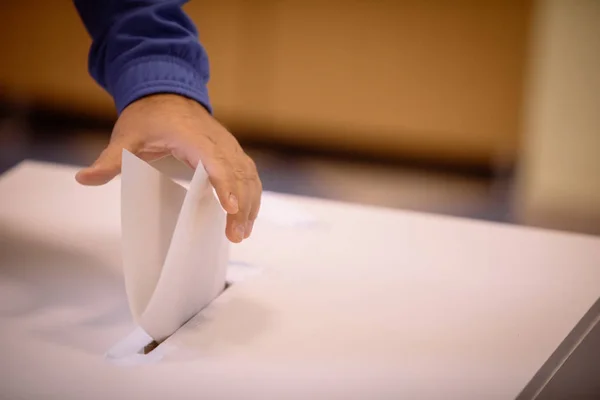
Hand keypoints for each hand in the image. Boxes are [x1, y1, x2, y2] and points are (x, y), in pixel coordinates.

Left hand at [75, 94, 261, 242]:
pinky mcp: (231, 151)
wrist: (167, 94)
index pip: (216, 163)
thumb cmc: (148, 118)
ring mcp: (228, 146)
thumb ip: (110, 160)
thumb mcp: (125, 137)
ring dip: (251, 203)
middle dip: (241, 206)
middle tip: (235, 236)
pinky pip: (248, 173)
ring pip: (248, 175)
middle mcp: (217, 142)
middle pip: (238, 174)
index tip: (231, 209)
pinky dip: (252, 194)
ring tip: (243, 233)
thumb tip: (84, 179)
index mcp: (194, 138)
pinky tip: (247, 215)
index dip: (225, 186)